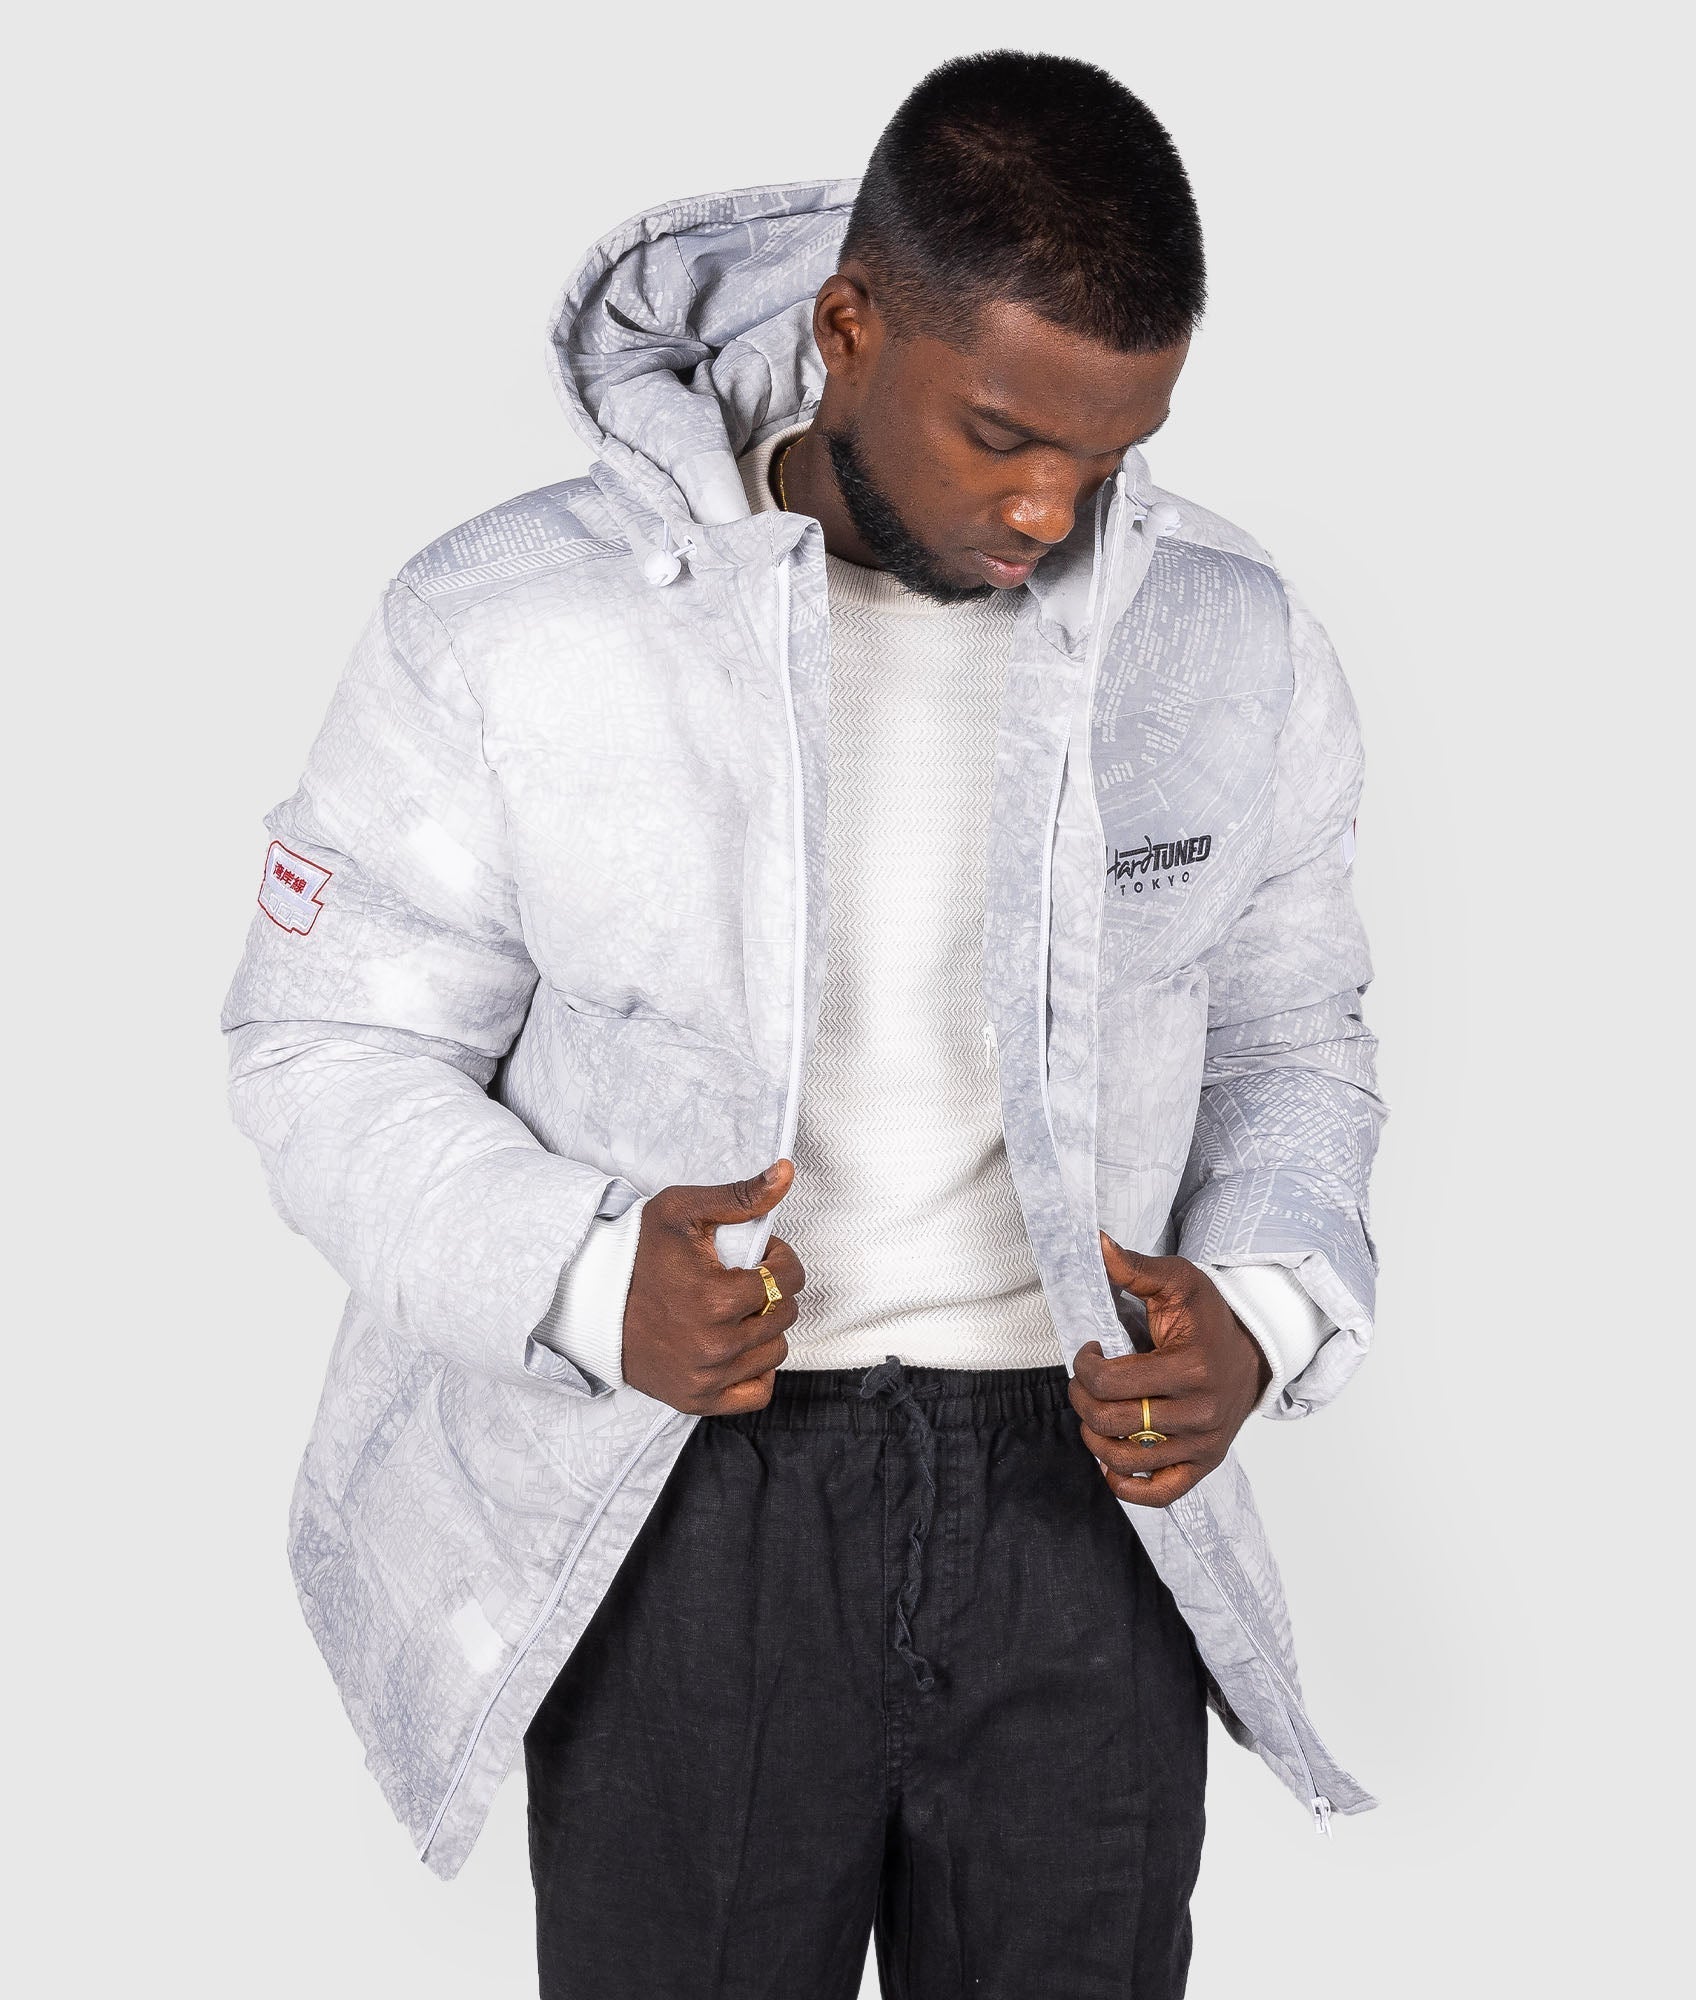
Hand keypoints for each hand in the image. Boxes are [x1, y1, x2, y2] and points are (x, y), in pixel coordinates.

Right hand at [621, 1158, 806, 1415]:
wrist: (590, 1302)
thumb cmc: (637, 1252)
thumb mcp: (682, 1211)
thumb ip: (740, 1195)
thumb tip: (786, 1171)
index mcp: (715, 1297)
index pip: (787, 1279)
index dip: (778, 1259)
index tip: (757, 1255)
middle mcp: (713, 1345)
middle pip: (785, 1315)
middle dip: (772, 1291)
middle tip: (741, 1279)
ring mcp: (706, 1377)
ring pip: (775, 1352)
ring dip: (765, 1328)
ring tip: (735, 1310)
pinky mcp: (697, 1399)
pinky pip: (757, 1392)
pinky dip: (755, 1369)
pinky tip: (735, 1344)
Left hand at [1069, 1234, 1272, 1507]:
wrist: (1252, 1352)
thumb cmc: (1208, 1316)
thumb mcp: (1178, 1282)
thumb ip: (1136, 1267)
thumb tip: (1098, 1243)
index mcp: (1191, 1366)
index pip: (1110, 1383)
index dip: (1083, 1368)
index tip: (1089, 1352)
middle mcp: (1201, 1412)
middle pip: (1113, 1423)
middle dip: (1082, 1401)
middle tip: (1085, 1383)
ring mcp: (1204, 1444)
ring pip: (1126, 1460)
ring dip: (1095, 1438)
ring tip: (1096, 1413)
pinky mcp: (1205, 1465)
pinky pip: (1160, 1494)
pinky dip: (1126, 1486)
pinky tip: (1111, 1460)